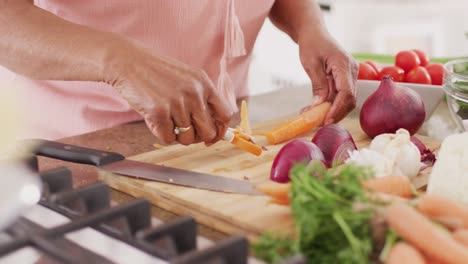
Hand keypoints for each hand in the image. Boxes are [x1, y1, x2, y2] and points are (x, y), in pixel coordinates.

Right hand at [105, 40, 232, 144]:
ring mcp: (177, 103)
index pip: (225, 115)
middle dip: (199, 138)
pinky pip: (168, 139)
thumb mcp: (187, 77)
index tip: (212, 137)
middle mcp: (194, 93)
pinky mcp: (158, 112)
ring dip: (177, 136)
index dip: (221, 130)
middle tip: (186, 133)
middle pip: (209, 131)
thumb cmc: (156, 72)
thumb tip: (214, 127)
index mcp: (204, 83)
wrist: (127, 62)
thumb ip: (201, 97)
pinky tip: (155, 121)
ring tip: (167, 122)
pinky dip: (162, 135)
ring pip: (188, 139)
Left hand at [298, 30, 357, 123]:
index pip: (346, 93)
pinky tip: (315, 109)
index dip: (337, 109)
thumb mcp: (311, 64)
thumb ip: (318, 85)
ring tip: (312, 117)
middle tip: (318, 123)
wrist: (315, 34)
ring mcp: (350, 75)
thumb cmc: (312, 44)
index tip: (326, 120)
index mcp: (344, 65)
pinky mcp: (345, 79)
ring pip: (345, 100)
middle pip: (349, 99)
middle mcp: (352, 71)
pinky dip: (329, 104)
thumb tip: (320, 105)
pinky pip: (340, 95)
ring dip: (330, 110)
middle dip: (335, 113)